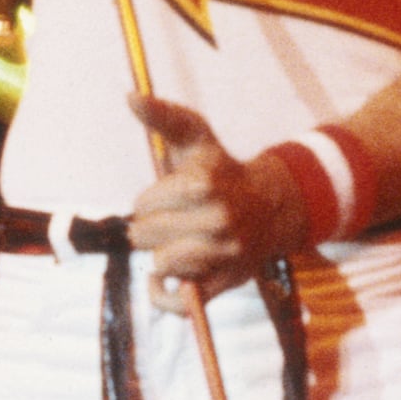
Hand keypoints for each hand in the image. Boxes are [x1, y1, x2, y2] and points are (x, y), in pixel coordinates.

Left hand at [123, 94, 304, 310]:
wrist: (271, 208)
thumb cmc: (221, 171)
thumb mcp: (195, 138)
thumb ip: (162, 117)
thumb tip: (130, 95)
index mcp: (204, 185)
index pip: (144, 204)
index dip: (151, 200)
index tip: (173, 196)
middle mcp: (218, 221)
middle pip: (146, 235)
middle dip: (153, 227)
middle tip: (177, 220)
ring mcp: (223, 256)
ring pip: (160, 265)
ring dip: (162, 255)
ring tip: (181, 242)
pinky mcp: (224, 285)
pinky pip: (178, 304)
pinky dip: (164, 295)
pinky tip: (165, 280)